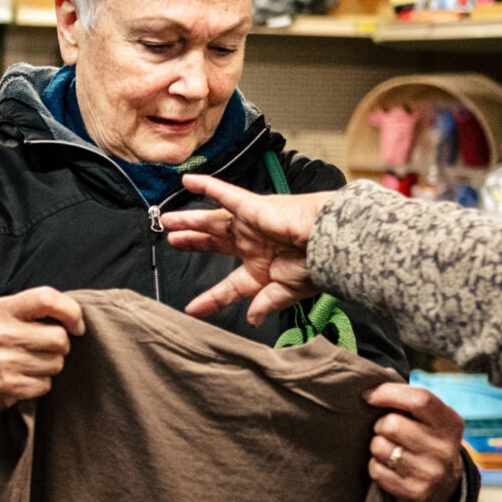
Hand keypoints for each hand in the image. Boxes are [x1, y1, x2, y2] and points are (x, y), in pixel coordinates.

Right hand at [0, 286, 87, 445]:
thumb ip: (32, 310)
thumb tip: (75, 321)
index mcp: (0, 310)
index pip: (47, 299)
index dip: (71, 311)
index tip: (76, 325)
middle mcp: (0, 334)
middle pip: (59, 338)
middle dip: (60, 345)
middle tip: (43, 348)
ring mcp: (3, 362)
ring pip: (56, 363)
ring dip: (49, 366)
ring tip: (28, 363)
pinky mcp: (8, 386)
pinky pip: (46, 384)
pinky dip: (39, 383)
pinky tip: (22, 378)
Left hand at [161, 174, 336, 322]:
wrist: (333, 242)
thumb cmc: (317, 266)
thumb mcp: (288, 291)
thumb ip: (266, 303)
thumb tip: (252, 319)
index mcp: (262, 269)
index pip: (229, 287)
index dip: (211, 299)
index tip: (193, 310)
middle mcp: (254, 245)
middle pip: (216, 244)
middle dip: (194, 243)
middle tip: (172, 241)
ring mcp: (251, 225)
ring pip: (213, 220)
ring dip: (190, 220)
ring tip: (168, 220)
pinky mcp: (252, 207)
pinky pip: (224, 193)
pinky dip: (206, 186)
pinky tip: (187, 181)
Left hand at [367, 383, 464, 501]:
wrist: (446, 486)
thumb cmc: (429, 440)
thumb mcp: (433, 419)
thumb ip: (411, 400)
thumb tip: (376, 383)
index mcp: (450, 423)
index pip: (418, 400)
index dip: (388, 393)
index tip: (370, 396)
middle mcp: (444, 449)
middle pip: (392, 425)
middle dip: (380, 424)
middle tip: (385, 429)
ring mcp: (430, 473)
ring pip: (380, 448)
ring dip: (377, 445)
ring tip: (389, 448)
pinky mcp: (415, 492)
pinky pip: (376, 470)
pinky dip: (376, 465)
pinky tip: (390, 466)